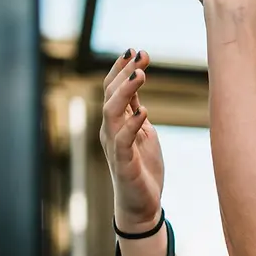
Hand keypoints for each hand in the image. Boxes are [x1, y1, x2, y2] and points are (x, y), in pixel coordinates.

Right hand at [100, 49, 164, 232]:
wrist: (142, 205)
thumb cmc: (142, 169)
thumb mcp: (143, 133)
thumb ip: (137, 112)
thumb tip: (137, 87)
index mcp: (116, 122)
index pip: (114, 89)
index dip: (122, 69)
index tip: (136, 50)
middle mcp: (110, 131)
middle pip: (111, 95)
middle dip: (123, 73)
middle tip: (139, 54)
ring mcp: (114, 146)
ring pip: (113, 112)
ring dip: (126, 92)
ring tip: (141, 75)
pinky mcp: (123, 163)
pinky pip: (123, 140)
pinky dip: (132, 124)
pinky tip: (145, 111)